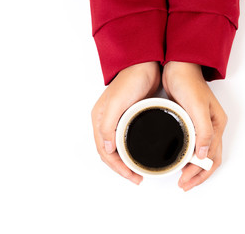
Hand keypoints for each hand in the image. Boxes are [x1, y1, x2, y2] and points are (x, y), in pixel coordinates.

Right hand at [91, 62, 159, 184]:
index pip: (104, 152)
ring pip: (118, 148)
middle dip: (121, 168)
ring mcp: (117, 120)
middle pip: (110, 153)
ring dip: (126, 161)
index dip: (116, 167)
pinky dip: (132, 150)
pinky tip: (141, 154)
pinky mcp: (129, 117)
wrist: (145, 66)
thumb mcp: (116, 104)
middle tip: (136, 178)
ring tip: (138, 170)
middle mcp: (106, 122)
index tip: (131, 176)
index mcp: (99, 120)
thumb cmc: (130, 82)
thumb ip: (108, 126)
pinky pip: (127, 139)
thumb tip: (107, 150)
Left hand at [162, 61, 227, 190]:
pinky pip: (194, 145)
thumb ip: (203, 131)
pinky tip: (180, 160)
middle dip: (198, 175)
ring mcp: (203, 125)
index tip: (186, 181)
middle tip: (183, 185)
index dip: (200, 172)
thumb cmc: (188, 83)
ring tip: (182, 178)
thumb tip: (204, 156)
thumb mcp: (197, 107)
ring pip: (202, 154)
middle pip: (209, 159)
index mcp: (217, 124)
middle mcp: (212, 127)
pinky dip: (189, 157)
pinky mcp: (192, 122)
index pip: (212, 157)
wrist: (178, 67)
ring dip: (194, 168)